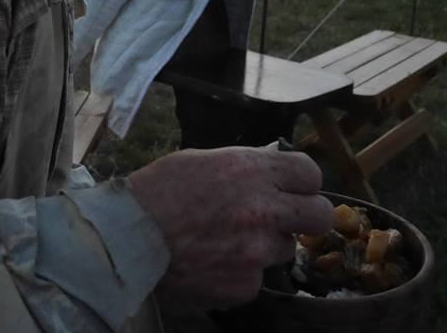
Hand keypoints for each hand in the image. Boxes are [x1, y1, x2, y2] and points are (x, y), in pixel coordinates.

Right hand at [128, 146, 332, 311]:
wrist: (126, 240)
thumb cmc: (156, 193)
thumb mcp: (200, 161)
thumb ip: (243, 165)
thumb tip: (270, 165)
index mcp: (251, 170)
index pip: (310, 172)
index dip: (301, 181)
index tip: (291, 188)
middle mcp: (263, 209)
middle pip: (320, 214)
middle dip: (304, 215)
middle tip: (281, 217)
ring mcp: (257, 252)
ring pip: (286, 248)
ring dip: (266, 245)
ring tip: (228, 240)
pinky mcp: (245, 285)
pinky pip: (258, 278)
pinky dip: (241, 271)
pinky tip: (213, 261)